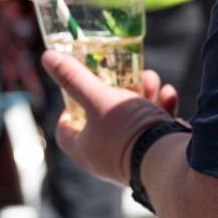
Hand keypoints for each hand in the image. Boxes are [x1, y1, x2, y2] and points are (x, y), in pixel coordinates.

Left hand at [41, 50, 178, 184]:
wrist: (168, 160)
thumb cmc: (127, 131)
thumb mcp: (99, 98)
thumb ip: (75, 78)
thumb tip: (48, 57)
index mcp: (85, 149)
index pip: (66, 130)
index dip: (68, 110)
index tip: (76, 92)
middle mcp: (106, 158)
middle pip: (105, 120)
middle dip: (117, 92)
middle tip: (124, 77)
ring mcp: (133, 159)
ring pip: (134, 122)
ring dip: (144, 96)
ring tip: (151, 79)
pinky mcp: (158, 157)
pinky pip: (156, 130)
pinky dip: (162, 110)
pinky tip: (169, 94)